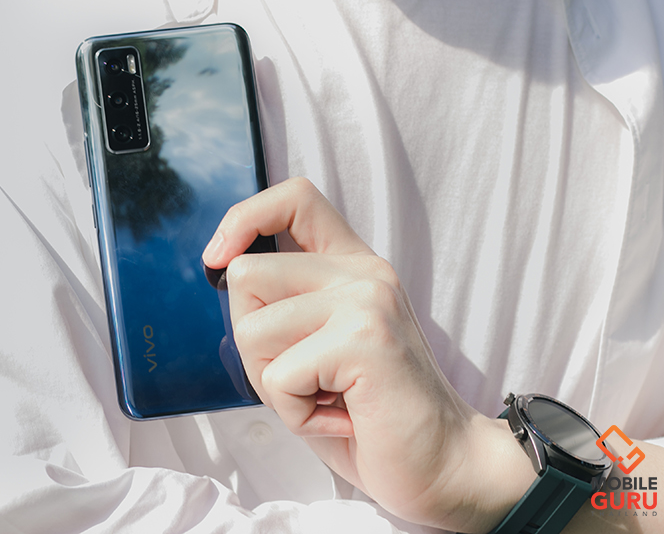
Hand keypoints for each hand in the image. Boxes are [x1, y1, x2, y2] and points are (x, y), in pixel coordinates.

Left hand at [203, 178, 534, 531]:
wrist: (445, 466)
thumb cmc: (372, 415)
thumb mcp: (319, 345)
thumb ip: (284, 305)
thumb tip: (223, 271)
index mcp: (352, 267)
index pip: (294, 198)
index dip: (244, 217)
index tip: (218, 259)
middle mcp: (362, 273)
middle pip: (246, 274)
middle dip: (252, 342)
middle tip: (302, 377)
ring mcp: (366, 302)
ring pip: (252, 329)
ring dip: (273, 384)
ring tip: (325, 398)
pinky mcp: (365, 340)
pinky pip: (279, 378)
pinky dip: (296, 414)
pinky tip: (340, 419)